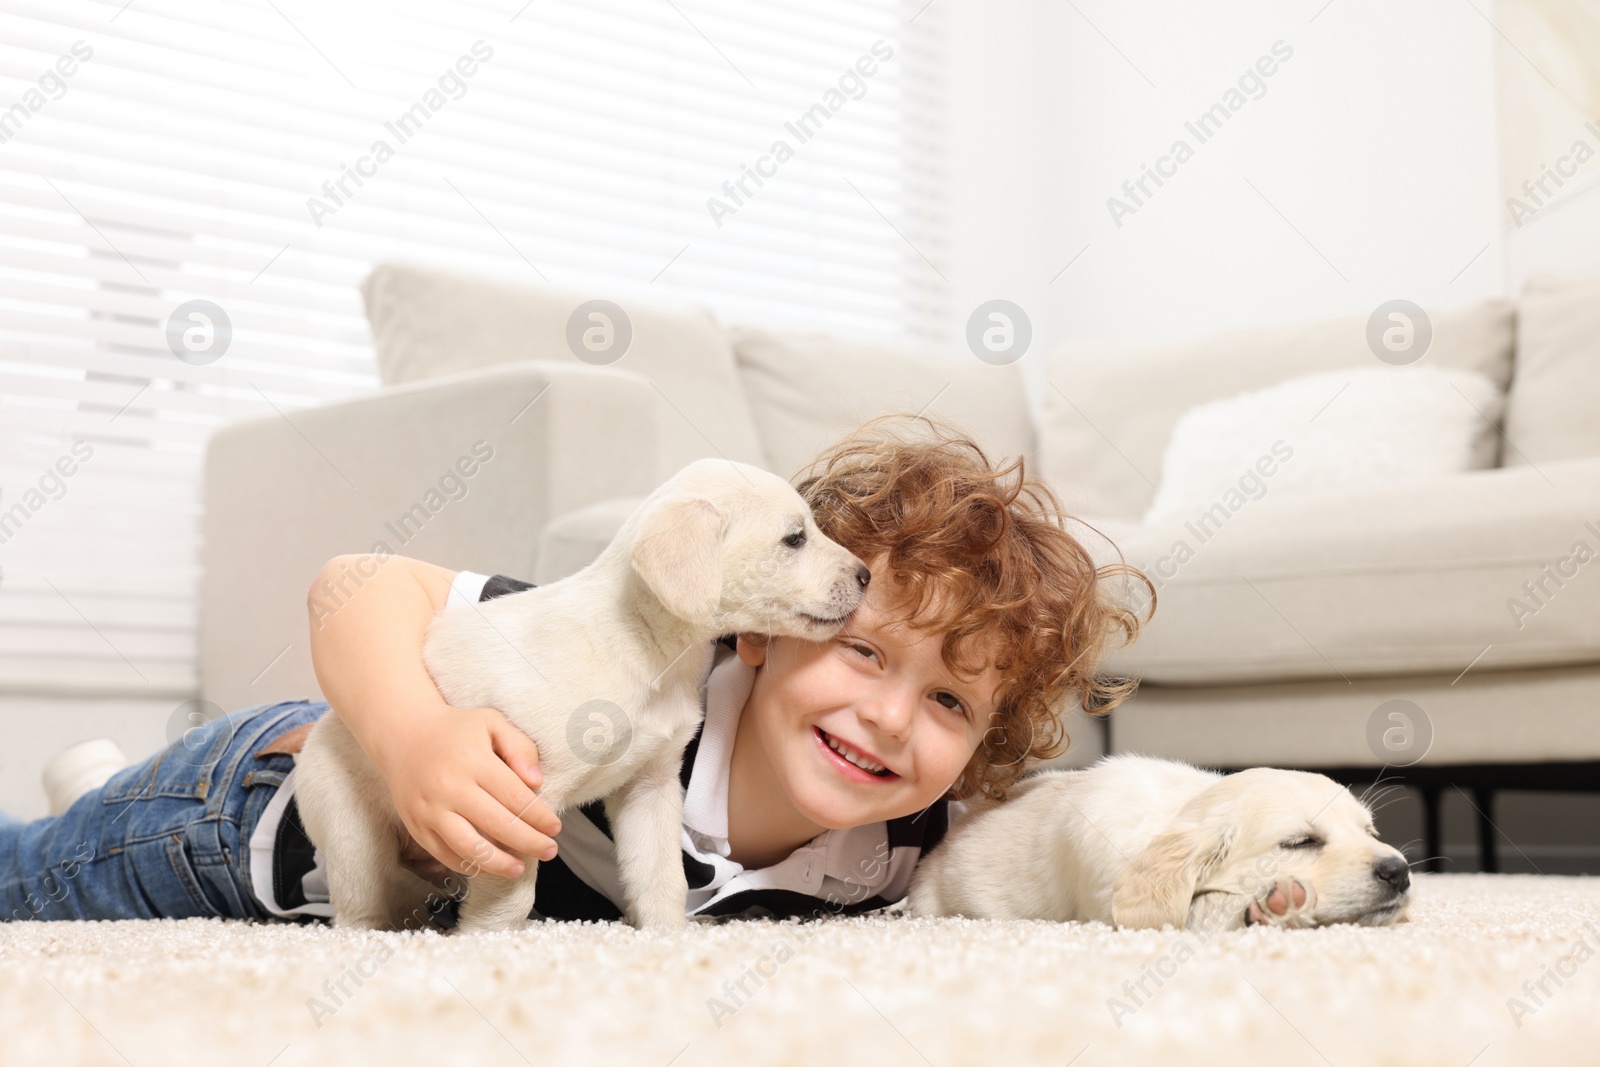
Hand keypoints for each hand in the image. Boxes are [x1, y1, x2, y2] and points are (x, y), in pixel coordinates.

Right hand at [374, 703, 561, 879]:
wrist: (402, 734)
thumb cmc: (455, 729)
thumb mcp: (491, 723)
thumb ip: (519, 747)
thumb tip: (536, 782)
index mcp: (473, 761)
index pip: (515, 797)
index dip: (539, 817)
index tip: (555, 828)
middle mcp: (450, 788)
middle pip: (498, 825)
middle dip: (529, 842)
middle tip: (549, 851)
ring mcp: (430, 810)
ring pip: (469, 848)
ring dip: (499, 863)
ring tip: (518, 868)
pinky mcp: (415, 825)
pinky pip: (444, 854)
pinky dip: (468, 865)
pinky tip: (487, 866)